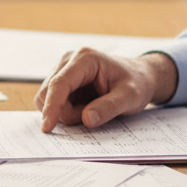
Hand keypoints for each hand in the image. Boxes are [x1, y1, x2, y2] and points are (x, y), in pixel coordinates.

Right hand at [35, 48, 177, 132]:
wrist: (139, 77)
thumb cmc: (137, 83)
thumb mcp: (130, 97)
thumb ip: (109, 107)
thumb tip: (86, 119)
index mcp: (85, 59)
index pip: (59, 84)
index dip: (51, 106)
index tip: (47, 128)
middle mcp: (69, 60)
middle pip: (49, 92)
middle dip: (64, 112)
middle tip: (91, 116)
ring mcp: (63, 68)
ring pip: (47, 98)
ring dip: (65, 112)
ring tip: (90, 110)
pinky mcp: (62, 79)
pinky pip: (52, 100)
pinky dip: (65, 110)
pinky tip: (84, 107)